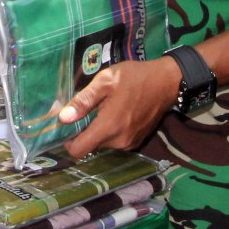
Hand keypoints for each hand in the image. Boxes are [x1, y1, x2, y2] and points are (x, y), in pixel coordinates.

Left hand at [56, 57, 180, 158]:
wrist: (166, 81)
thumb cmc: (134, 77)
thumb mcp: (105, 81)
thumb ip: (83, 101)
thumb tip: (62, 118)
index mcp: (109, 127)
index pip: (79, 150)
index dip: (68, 142)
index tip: (67, 128)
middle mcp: (119, 141)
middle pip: (91, 146)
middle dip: (85, 131)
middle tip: (89, 109)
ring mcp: (130, 143)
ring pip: (103, 143)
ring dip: (99, 130)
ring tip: (105, 108)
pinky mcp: (137, 141)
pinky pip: (115, 141)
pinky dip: (111, 131)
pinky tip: (117, 113)